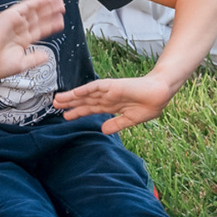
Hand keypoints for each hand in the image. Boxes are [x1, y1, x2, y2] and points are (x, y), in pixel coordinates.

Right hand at [0, 0, 66, 78]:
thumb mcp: (21, 64)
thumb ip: (34, 59)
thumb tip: (47, 56)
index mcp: (21, 41)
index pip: (40, 31)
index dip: (51, 25)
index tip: (61, 22)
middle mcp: (19, 30)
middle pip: (40, 18)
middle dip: (51, 12)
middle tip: (63, 7)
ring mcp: (16, 21)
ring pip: (36, 10)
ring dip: (47, 4)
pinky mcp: (11, 15)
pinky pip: (27, 5)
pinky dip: (37, 1)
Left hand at [55, 71, 175, 133]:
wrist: (161, 93)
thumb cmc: (150, 104)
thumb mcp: (130, 119)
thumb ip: (116, 124)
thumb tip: (103, 130)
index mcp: (112, 105)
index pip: (90, 109)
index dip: (78, 112)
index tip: (65, 117)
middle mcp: (108, 97)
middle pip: (84, 101)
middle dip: (70, 104)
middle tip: (54, 105)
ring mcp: (110, 91)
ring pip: (86, 93)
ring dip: (72, 96)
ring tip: (58, 99)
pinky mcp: (114, 86)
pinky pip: (96, 87)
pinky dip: (85, 89)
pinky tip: (74, 92)